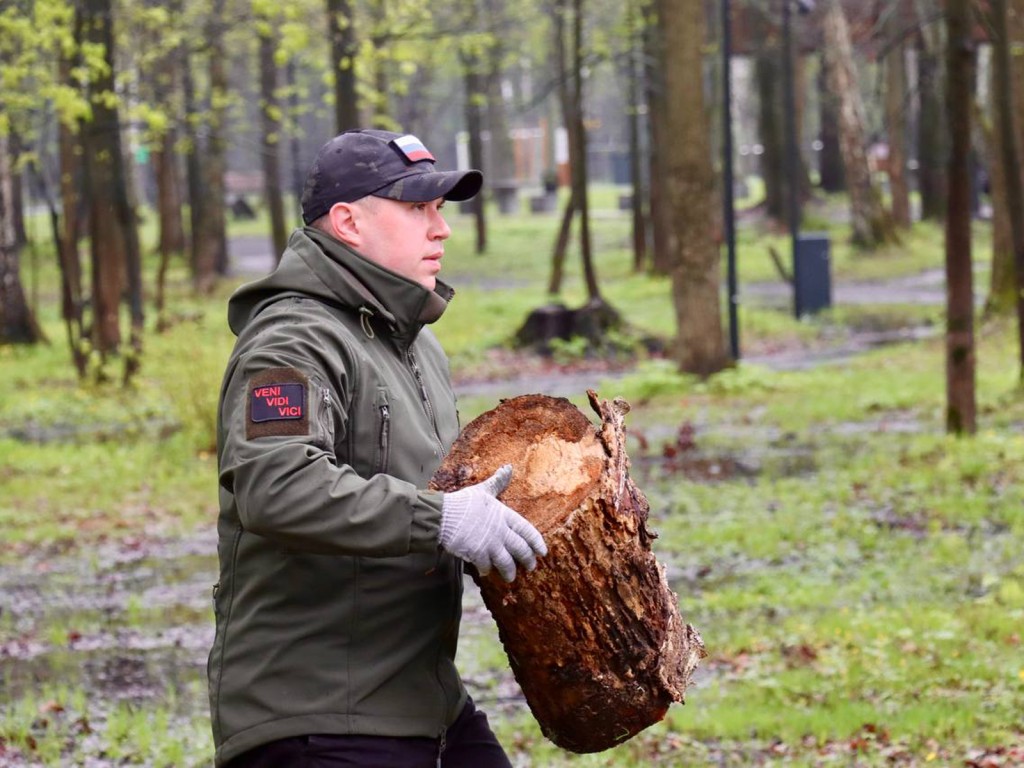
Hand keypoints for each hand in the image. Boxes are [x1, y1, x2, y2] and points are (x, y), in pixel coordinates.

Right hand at [439, 465, 547, 581]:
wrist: (443, 516)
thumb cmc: (463, 502)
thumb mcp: (483, 490)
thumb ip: (497, 482)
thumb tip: (508, 468)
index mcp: (504, 515)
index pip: (527, 530)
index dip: (537, 542)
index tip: (542, 551)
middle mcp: (501, 531)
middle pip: (520, 549)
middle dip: (527, 560)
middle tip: (531, 567)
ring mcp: (490, 544)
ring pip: (507, 562)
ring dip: (510, 572)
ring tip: (511, 577)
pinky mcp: (477, 554)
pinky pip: (487, 566)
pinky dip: (488, 570)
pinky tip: (487, 572)